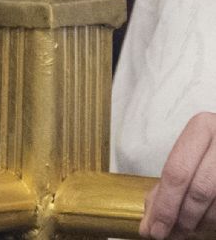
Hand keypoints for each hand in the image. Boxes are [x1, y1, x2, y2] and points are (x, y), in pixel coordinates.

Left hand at [143, 112, 215, 238]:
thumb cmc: (208, 153)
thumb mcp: (185, 158)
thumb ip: (165, 186)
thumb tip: (148, 225)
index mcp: (201, 128)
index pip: (177, 172)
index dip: (165, 206)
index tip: (154, 230)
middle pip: (199, 190)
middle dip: (182, 219)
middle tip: (169, 235)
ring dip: (200, 224)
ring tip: (187, 229)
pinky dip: (213, 222)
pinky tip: (204, 224)